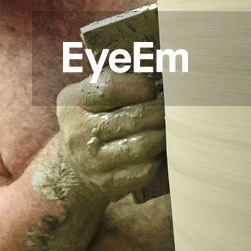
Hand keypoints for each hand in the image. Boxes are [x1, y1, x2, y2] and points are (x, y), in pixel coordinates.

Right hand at [56, 69, 165, 201]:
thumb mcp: (92, 93)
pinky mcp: (107, 183)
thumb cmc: (94, 116)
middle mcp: (78, 132)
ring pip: (141, 145)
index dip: (138, 86)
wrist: (74, 163)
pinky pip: (144, 170)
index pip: (108, 88)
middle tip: (177, 106)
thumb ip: (118, 80)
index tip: (152, 87)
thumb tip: (164, 66)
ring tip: (172, 126)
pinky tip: (162, 149)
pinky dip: (159, 158)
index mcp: (73, 102)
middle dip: (159, 111)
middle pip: (131, 118)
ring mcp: (91, 162)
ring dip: (163, 135)